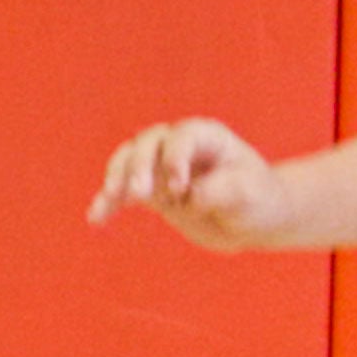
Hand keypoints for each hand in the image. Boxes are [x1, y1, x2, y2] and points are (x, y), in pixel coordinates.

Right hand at [87, 118, 288, 250]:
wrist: (255, 220)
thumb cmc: (259, 200)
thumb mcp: (250, 195)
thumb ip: (221, 191)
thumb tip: (188, 196)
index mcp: (208, 137)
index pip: (182, 137)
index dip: (176, 158)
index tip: (181, 188)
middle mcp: (179, 146)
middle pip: (148, 143)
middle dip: (140, 166)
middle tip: (141, 195)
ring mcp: (162, 168)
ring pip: (128, 161)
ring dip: (117, 178)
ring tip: (112, 199)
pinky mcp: (152, 192)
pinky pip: (123, 192)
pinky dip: (109, 202)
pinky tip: (97, 219)